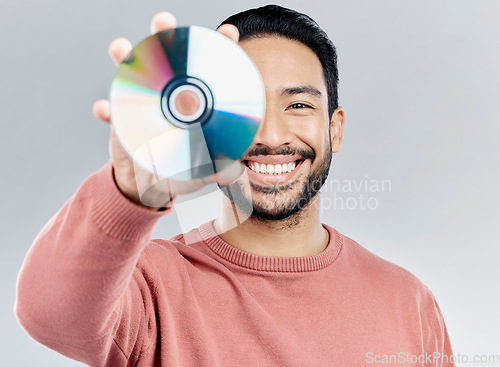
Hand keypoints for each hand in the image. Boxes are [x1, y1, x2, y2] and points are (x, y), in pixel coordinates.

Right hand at [93, 12, 241, 209]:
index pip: (209, 70)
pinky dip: (107, 109)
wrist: (149, 187)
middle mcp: (169, 96)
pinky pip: (112, 113)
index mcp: (195, 102)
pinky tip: (104, 109)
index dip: (219, 48)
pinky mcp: (121, 122)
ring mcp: (144, 106)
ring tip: (121, 48)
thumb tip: (234, 171)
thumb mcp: (203, 171)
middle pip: (169, 59)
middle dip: (165, 35)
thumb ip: (221, 170)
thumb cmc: (182, 172)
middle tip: (163, 22)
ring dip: (125, 57)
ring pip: (134, 74)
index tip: (227, 33)